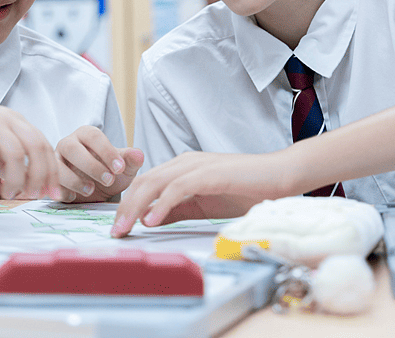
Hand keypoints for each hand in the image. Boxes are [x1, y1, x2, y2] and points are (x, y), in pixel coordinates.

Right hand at [0, 101, 60, 200]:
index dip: (51, 170)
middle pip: (36, 147)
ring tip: (8, 192)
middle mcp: (6, 118)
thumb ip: (9, 165)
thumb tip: (31, 186)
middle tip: (33, 195)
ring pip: (16, 153)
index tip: (52, 192)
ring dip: (16, 178)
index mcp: (15, 121)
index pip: (43, 144)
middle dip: (40, 176)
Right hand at [55, 125, 143, 201]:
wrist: (98, 191)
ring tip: (91, 190)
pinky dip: (63, 191)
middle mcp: (69, 143)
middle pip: (72, 148)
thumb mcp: (124, 167)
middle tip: (109, 180)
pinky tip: (75, 197)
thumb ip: (130, 160)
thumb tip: (138, 154)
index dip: (107, 151)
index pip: (94, 136)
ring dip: (75, 179)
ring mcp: (57, 160)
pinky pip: (51, 183)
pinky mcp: (51, 177)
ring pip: (58, 165)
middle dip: (91, 165)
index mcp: (87, 134)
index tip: (120, 168)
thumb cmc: (110, 172)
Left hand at [110, 151, 290, 237]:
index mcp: (182, 168)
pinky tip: (153, 221)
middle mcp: (185, 163)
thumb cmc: (246, 189)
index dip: (127, 205)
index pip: (145, 184)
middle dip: (124, 207)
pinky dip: (162, 205)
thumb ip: (178, 209)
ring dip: (136, 207)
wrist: (280, 176)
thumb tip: (151, 219)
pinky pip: (179, 189)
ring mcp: (197, 166)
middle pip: (144, 182)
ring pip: (156, 183)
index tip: (117, 227)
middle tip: (114, 232)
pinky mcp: (209, 174)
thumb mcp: (204, 204)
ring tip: (125, 228)